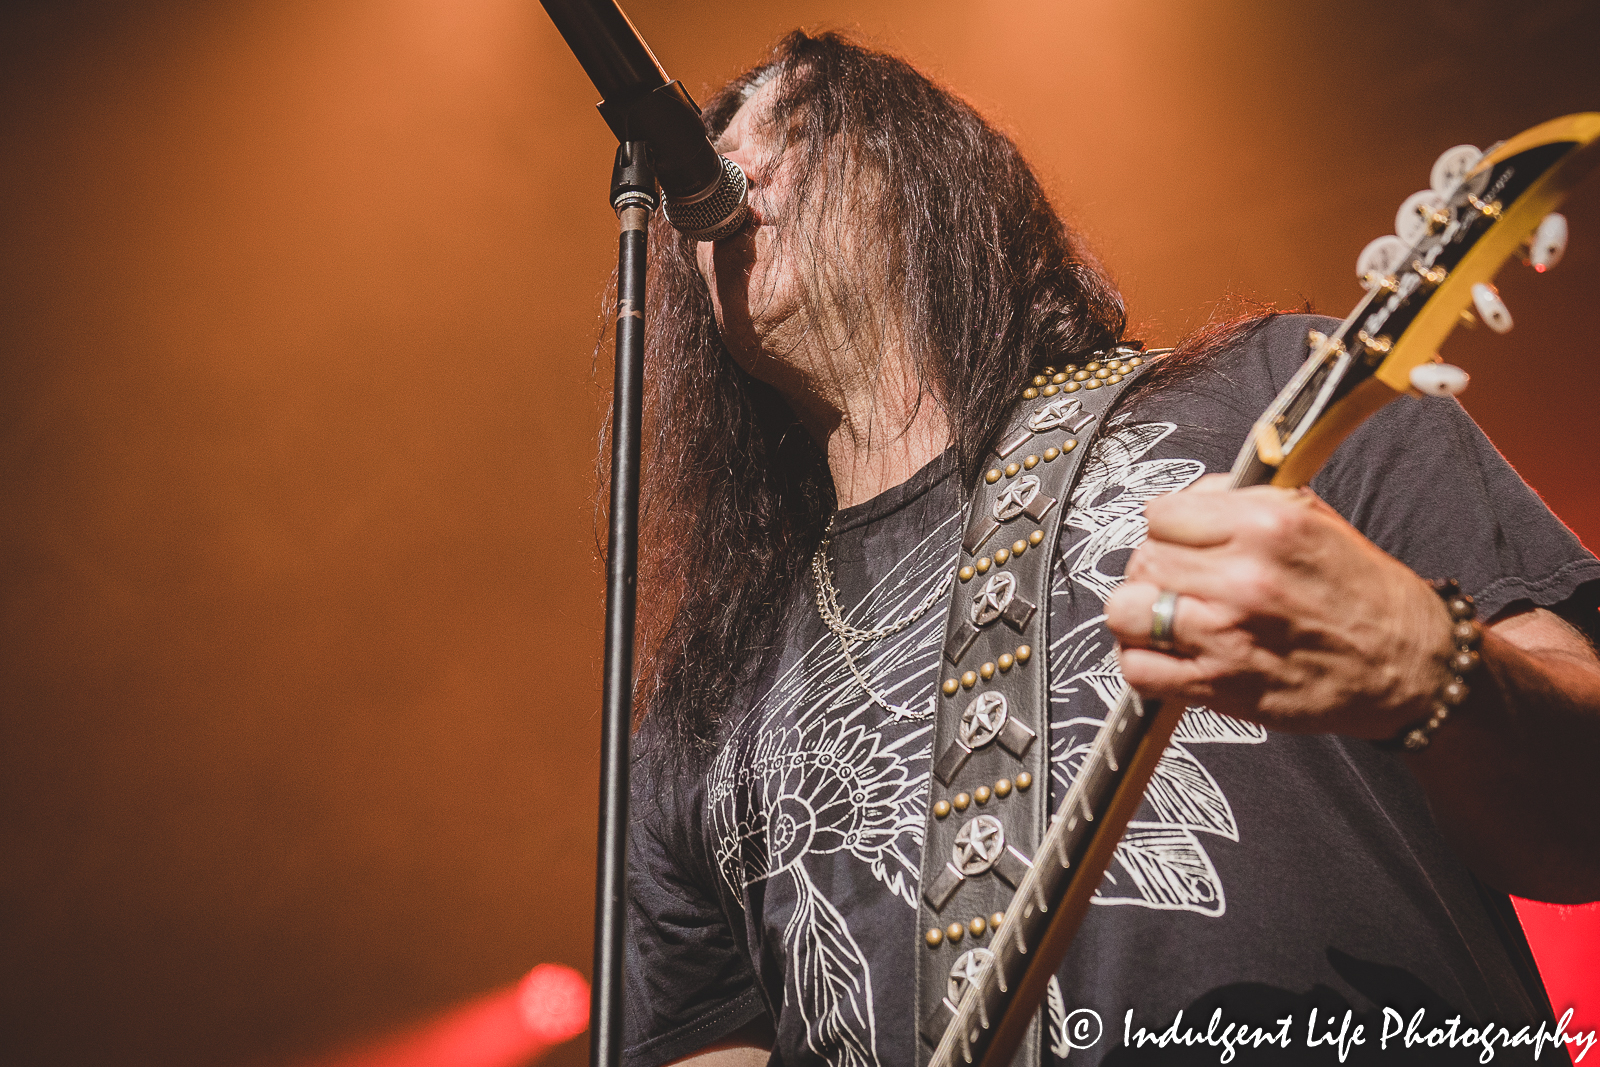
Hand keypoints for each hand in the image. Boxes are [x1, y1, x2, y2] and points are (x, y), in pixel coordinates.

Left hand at [1103, 474, 1454, 737]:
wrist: (1410, 665)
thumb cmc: (1363, 592)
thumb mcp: (1312, 518)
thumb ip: (1240, 501)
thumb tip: (1184, 501)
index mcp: (1265, 527)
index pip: (1160, 514)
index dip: (1169, 527)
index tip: (1181, 540)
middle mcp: (1242, 578)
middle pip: (1143, 561)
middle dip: (1156, 569)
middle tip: (1181, 581)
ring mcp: (1226, 635)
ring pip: (1127, 611)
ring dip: (1139, 614)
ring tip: (1166, 616)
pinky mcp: (1220, 686)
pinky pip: (1139, 670)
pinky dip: (1143, 663)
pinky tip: (1168, 654)